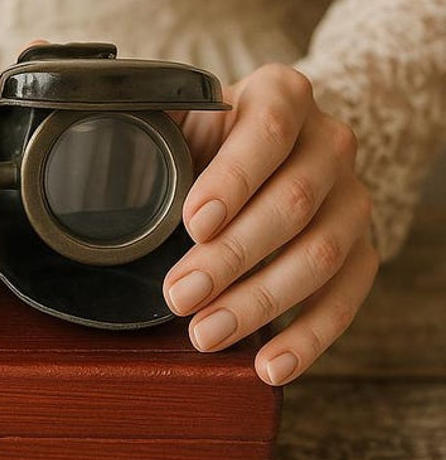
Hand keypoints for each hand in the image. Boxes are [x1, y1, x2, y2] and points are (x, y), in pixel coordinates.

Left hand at [162, 63, 378, 385]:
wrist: (276, 146)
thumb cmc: (211, 134)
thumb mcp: (184, 112)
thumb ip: (153, 118)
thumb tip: (97, 133)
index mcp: (282, 95)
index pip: (268, 131)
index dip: (232, 180)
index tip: (192, 223)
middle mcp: (329, 142)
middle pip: (292, 203)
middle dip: (230, 258)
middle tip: (178, 295)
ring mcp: (352, 198)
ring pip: (319, 256)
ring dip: (258, 303)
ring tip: (205, 334)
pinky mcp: (363, 250)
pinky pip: (345, 299)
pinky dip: (307, 339)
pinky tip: (267, 365)